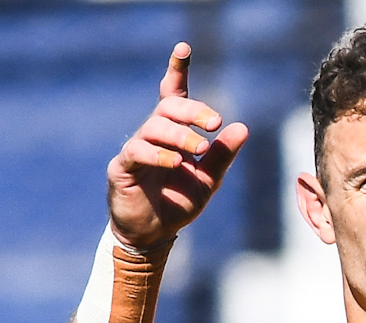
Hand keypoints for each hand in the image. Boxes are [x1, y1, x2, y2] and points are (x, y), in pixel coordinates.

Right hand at [107, 42, 247, 249]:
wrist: (154, 234)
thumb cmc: (178, 202)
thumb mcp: (209, 180)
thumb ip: (222, 155)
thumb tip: (242, 127)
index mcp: (173, 134)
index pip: (173, 96)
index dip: (177, 71)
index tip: (184, 47)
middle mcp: (153, 135)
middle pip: (168, 108)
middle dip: (193, 111)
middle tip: (215, 122)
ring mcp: (136, 149)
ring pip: (154, 128)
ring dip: (181, 136)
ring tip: (200, 150)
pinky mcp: (123, 167)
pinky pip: (137, 152)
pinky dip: (158, 155)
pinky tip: (176, 163)